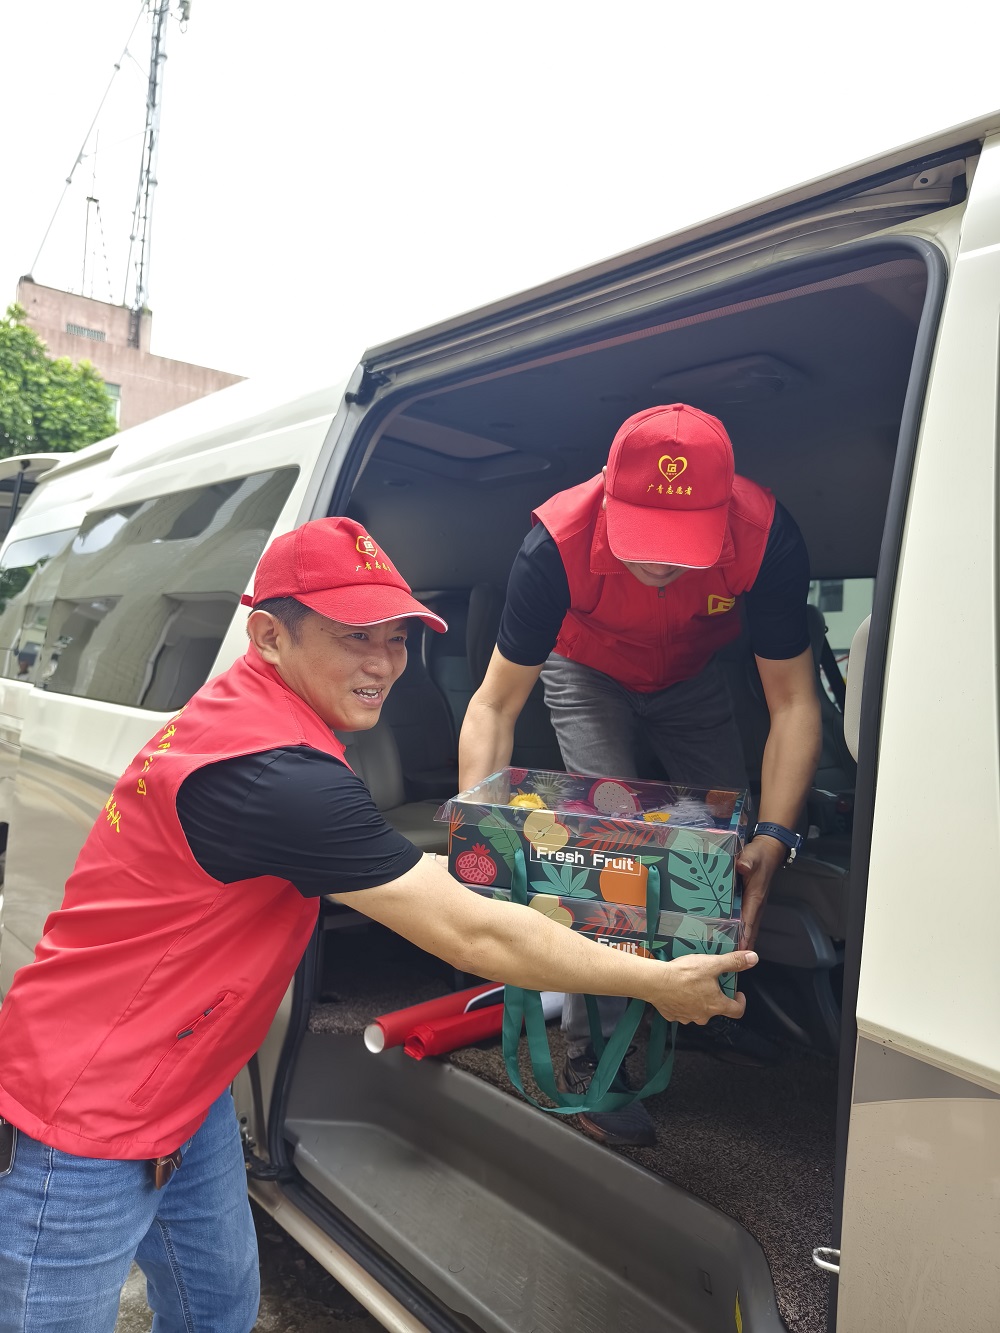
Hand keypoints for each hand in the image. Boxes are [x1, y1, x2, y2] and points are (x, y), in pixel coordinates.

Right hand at [648, 949, 758, 1024]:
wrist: (655, 981)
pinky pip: (681, 1010)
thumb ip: (734, 962)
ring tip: (692, 984)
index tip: (737, 992)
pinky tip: (678, 989)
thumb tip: (753, 959)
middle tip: (710, 981)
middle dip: (715, 996)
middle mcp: (703, 1016)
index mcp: (716, 1005)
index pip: (737, 1011)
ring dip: (698, 1000)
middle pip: (716, 1009)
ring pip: (698, 1010)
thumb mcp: (712, 964)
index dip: (740, 1001)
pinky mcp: (672, 1015)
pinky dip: (682, 1001)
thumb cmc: (683, 974)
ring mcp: (687, 1017)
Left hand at [735, 835, 785, 950]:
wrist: (769, 851)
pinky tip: (730, 936)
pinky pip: (745, 920)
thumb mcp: (752, 855)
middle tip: (730, 960)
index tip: (738, 951)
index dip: (743, 936)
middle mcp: (755, 905)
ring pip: (748, 928)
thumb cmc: (759, 855)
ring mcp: (754, 905)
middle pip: (749, 930)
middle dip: (741, 946)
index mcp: (754, 897)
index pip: (748, 921)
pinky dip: (739, 931)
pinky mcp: (750, 902)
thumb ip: (747, 862)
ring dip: (740, 940)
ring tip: (728, 954)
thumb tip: (742, 867)